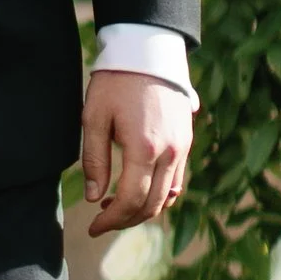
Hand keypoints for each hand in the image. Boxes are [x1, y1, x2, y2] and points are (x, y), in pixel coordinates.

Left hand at [81, 71, 194, 237]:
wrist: (148, 52)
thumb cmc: (115, 83)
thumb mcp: (94, 118)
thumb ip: (94, 160)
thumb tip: (94, 197)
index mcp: (144, 148)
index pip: (130, 200)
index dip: (111, 220)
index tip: (93, 227)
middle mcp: (170, 153)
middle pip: (152, 205)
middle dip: (126, 220)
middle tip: (102, 222)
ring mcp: (183, 148)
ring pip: (168, 196)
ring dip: (143, 209)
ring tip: (116, 207)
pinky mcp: (187, 141)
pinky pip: (177, 179)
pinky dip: (161, 194)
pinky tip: (140, 191)